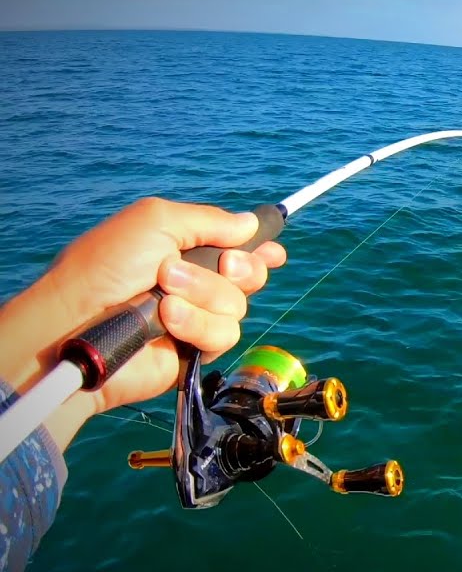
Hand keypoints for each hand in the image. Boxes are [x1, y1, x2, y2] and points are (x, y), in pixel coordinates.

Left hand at [0, 197, 286, 437]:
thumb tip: (252, 223)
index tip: (273, 249)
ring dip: (204, 295)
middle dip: (241, 267)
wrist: (78, 323)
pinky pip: (224, 334)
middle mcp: (196, 284)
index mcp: (186, 250)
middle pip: (251, 275)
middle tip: (223, 264)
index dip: (260, 249)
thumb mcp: (156, 221)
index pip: (238, 248)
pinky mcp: (196, 351)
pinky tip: (167, 321)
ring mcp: (197, 319)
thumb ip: (210, 220)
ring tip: (165, 296)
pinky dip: (196, 324)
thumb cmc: (106, 266)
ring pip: (238, 305)